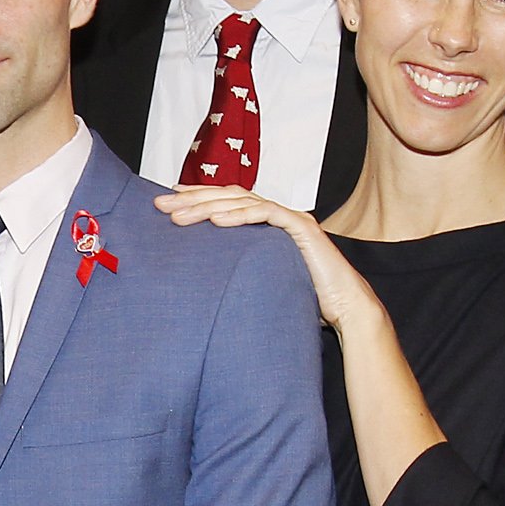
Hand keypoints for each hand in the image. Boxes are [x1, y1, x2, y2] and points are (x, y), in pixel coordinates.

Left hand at [155, 184, 385, 335]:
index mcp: (265, 223)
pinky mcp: (302, 228)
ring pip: (243, 203)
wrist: (344, 308)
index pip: (226, 202)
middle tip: (160, 206)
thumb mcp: (259, 279)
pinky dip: (241, 215)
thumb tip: (201, 278)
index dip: (197, 198)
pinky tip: (217, 222)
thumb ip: (238, 268)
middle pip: (228, 198)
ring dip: (208, 208)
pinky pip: (267, 214)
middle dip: (192, 200)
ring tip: (179, 217)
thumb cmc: (302, 298)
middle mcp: (277, 213)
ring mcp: (290, 218)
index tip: (167, 202)